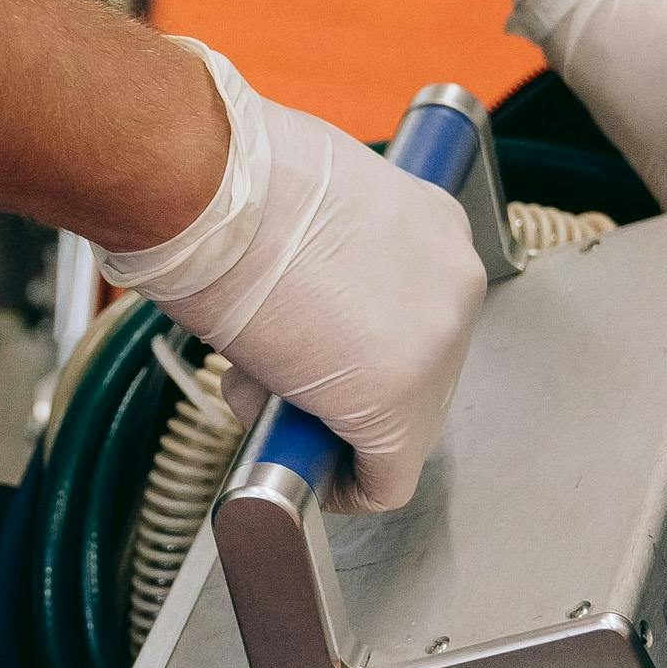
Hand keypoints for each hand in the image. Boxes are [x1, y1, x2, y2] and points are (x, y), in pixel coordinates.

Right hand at [96, 43, 484, 511]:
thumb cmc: (236, 181)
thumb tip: (304, 307)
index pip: (416, 313)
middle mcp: (456, 284)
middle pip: (415, 371)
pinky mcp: (398, 406)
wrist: (210, 191)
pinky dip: (342, 487)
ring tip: (265, 389)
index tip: (318, 349)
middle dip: (345, 386)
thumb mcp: (311, 205)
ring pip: (397, 424)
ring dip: (330, 424)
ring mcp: (435, 348)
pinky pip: (385, 479)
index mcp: (437, 226)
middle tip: (279, 374)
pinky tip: (300, 466)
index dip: (359, 343)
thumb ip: (332, 257)